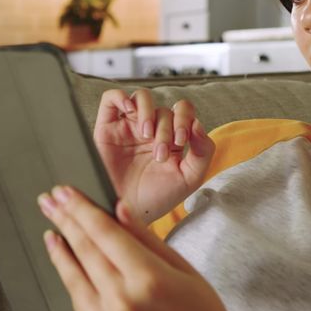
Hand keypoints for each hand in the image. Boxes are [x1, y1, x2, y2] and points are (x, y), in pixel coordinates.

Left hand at [38, 187, 244, 310]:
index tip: (65, 192)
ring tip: (51, 231)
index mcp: (148, 278)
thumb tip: (119, 207)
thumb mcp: (182, 268)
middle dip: (64, 221)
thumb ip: (146, 237)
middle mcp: (123, 302)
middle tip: (49, 202)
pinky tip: (66, 266)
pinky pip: (78, 305)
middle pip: (84, 251)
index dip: (80, 208)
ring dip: (59, 252)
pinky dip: (69, 281)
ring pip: (73, 279)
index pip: (104, 233)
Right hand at [93, 89, 214, 224]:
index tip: (180, 142)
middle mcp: (151, 129)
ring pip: (142, 97)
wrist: (127, 213)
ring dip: (148, 112)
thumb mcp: (189, 178)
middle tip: (159, 154)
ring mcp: (129, 127)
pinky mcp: (107, 128)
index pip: (183, 111)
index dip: (185, 120)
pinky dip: (120, 97)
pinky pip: (111, 99)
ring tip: (145, 135)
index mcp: (172, 138)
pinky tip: (129, 111)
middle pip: (164, 109)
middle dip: (165, 130)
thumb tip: (198, 123)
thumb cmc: (157, 199)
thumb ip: (203, 151)